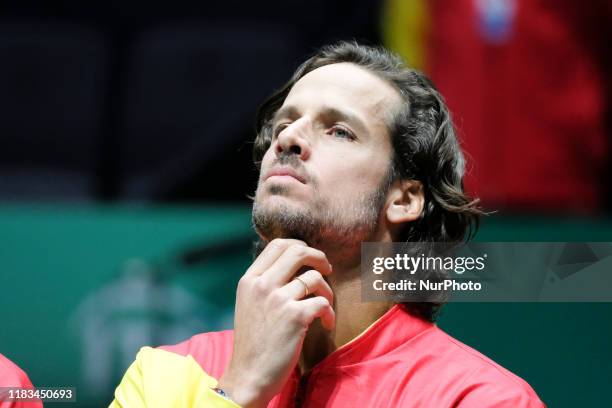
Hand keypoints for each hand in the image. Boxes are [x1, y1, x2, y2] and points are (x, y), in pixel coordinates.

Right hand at [217, 238, 334, 406]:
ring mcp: (278, 299)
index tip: (309, 258)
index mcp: (249, 280)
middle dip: (319, 257)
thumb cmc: (252, 342)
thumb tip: (292, 266)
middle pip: (298, 252)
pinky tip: (325, 324)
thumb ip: (264, 283)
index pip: (277, 245)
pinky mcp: (295, 317)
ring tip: (325, 305)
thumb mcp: (248, 304)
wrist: (248, 375)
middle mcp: (262, 285)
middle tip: (327, 269)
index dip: (299, 246)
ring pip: (315, 278)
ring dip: (327, 291)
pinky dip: (329, 313)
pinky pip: (323, 303)